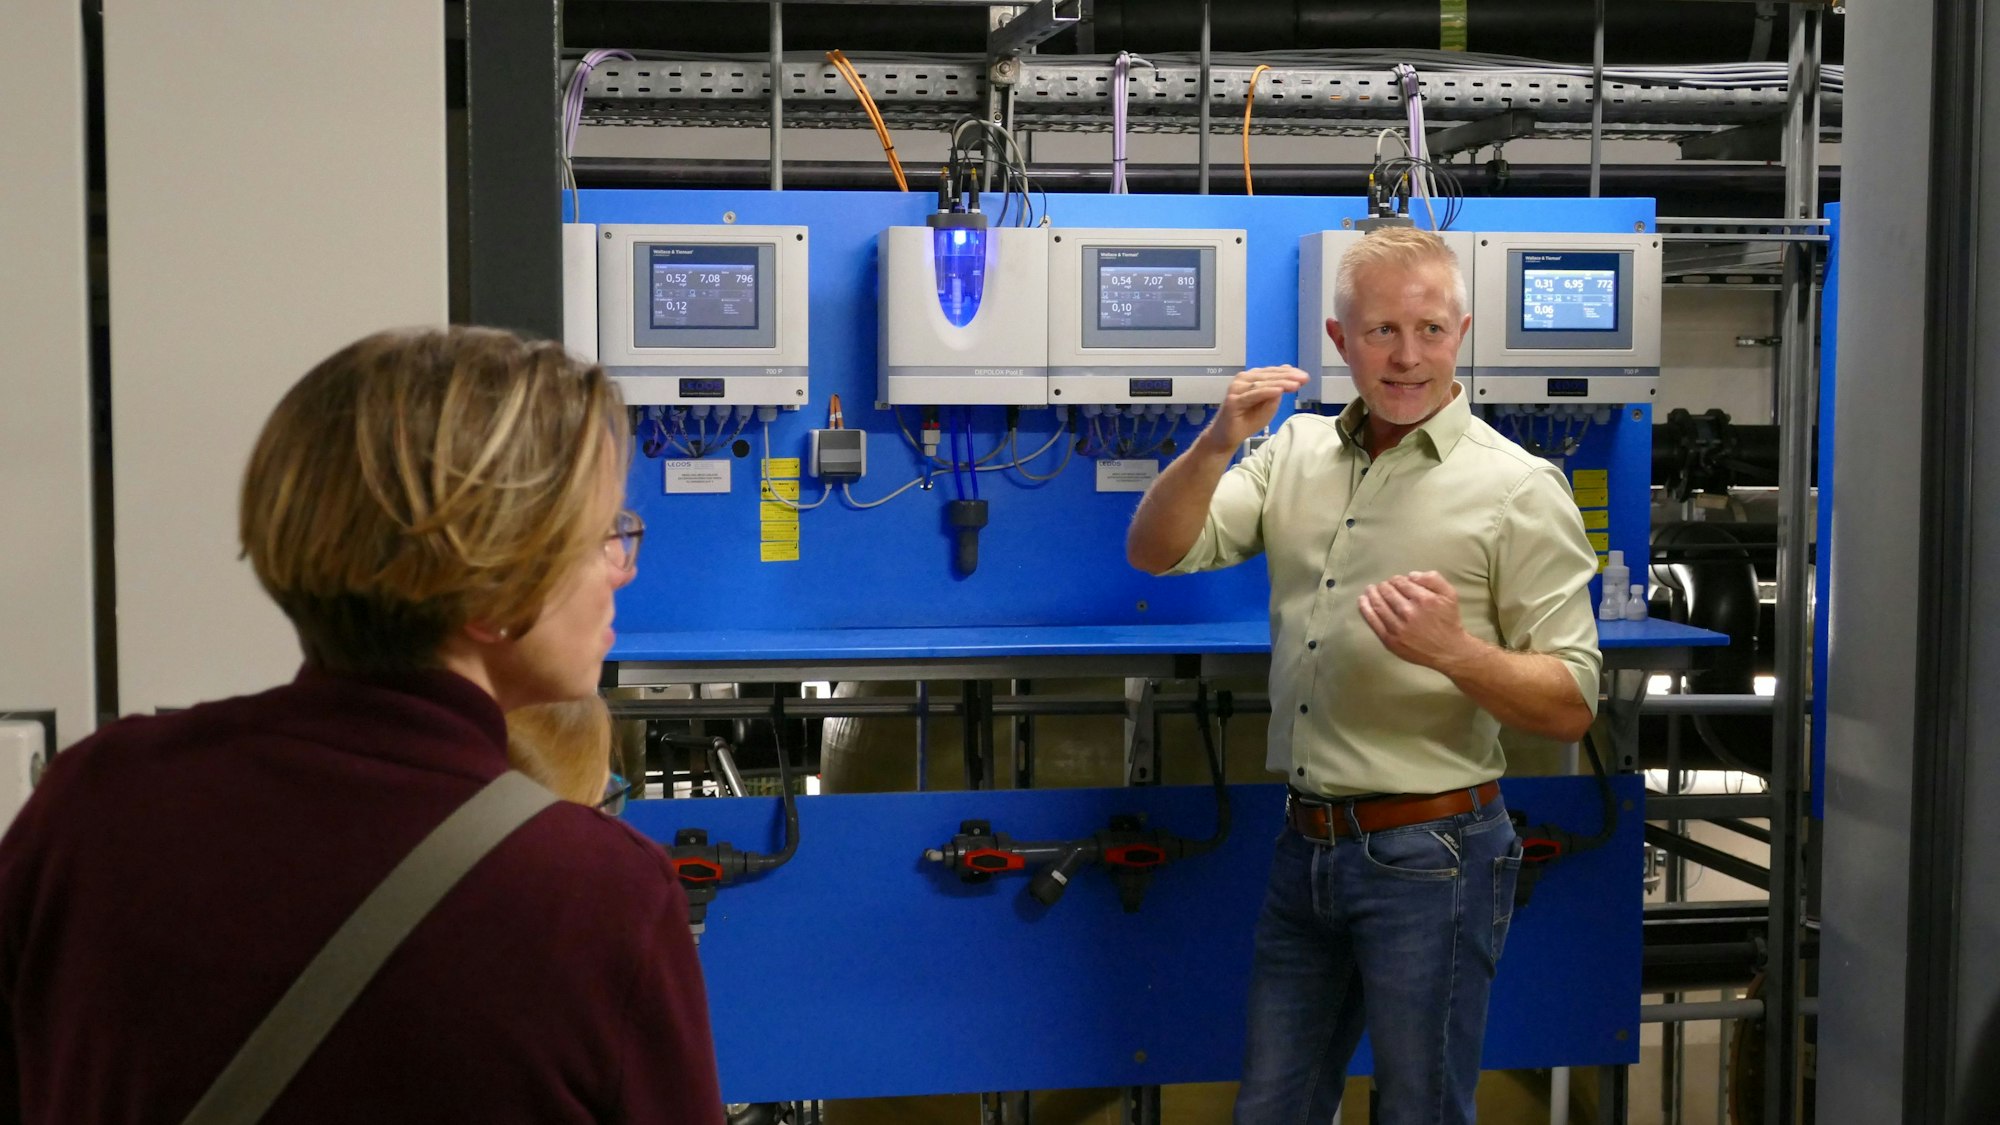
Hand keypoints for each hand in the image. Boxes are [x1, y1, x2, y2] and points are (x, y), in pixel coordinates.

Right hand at [1197, 365, 1309, 453]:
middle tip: (1304, 378)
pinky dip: (1267, 392)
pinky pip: (1253, 395)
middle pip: (1269, 376)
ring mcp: (1237, 389)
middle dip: (1288, 377)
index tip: (1305, 376)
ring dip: (1281, 383)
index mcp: (1251, 378)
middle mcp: (1243, 380)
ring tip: (1296, 385)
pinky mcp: (1233, 400)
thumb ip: (1276, 391)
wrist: (1227, 437)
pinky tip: (1279, 391)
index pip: (1272, 373)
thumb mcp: (1268, 406)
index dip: (1289, 373)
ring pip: (1262, 384)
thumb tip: (1287, 377)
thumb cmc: (1246, 421)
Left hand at [1357, 571, 1476, 671]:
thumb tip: (1411, 575)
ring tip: (1370, 589)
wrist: (1448, 650)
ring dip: (1372, 594)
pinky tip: (1362, 600)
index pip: (1401, 582)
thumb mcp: (1450, 595)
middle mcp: (1409, 612)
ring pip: (1378, 605)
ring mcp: (1398, 627)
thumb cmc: (1448, 621)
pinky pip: (1373, 621)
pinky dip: (1365, 609)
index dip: (1396, 579)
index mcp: (1424, 599)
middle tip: (1382, 585)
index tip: (1395, 581)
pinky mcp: (1390, 640)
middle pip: (1388, 592)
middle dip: (1384, 586)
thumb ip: (1433, 579)